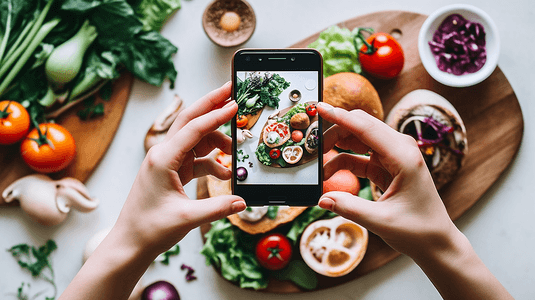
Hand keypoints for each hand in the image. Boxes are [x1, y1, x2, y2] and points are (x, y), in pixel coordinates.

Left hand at [114, 82, 245, 256]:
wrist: (130, 243)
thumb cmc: (149, 229)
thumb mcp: (187, 218)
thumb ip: (218, 208)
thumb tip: (243, 201)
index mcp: (162, 159)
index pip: (194, 128)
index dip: (217, 115)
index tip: (236, 104)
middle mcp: (163, 155)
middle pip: (190, 121)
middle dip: (211, 105)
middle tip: (231, 91)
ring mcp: (167, 162)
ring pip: (196, 140)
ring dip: (217, 141)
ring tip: (235, 149)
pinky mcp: (171, 172)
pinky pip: (195, 158)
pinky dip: (211, 162)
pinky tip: (224, 173)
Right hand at [316, 102, 458, 257]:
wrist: (436, 241)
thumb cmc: (418, 230)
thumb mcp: (381, 221)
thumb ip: (349, 207)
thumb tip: (321, 198)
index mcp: (403, 156)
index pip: (366, 128)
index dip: (340, 117)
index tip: (319, 108)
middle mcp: (400, 149)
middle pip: (360, 127)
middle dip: (333, 132)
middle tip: (310, 144)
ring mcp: (393, 156)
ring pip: (358, 139)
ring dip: (336, 146)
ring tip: (316, 160)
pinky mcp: (387, 165)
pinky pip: (359, 156)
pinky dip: (342, 161)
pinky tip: (328, 173)